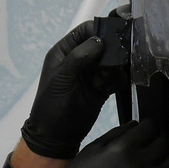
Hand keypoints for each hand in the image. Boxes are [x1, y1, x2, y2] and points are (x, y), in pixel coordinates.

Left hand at [21, 22, 127, 158]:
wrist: (57, 136)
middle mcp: (80, 59)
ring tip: (102, 82)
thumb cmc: (52, 105)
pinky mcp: (102, 87)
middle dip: (110, 53)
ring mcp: (92, 74)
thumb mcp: (62, 78)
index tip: (112, 37)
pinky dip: (115, 81)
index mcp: (65, 52)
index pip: (85, 31)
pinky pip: (116, 77)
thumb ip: (80, 57)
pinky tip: (106, 90)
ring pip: (112, 61)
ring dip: (112, 70)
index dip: (98, 30)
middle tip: (111, 64)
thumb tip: (100, 40)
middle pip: (103, 44)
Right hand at [24, 120, 168, 167]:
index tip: (149, 128)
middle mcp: (138, 164)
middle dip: (160, 139)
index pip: (150, 128)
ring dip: (167, 158)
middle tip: (155, 142)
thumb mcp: (94, 147)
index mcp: (124, 148)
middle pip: (164, 144)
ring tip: (160, 159)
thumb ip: (118, 133)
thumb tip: (137, 125)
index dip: (150, 125)